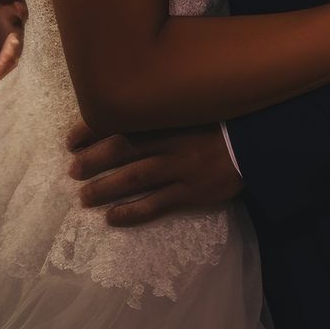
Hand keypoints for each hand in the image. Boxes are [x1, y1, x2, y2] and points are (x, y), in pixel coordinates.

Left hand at [67, 121, 241, 227]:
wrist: (259, 146)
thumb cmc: (221, 126)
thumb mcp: (190, 110)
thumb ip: (162, 112)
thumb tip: (122, 114)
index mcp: (168, 118)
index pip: (122, 121)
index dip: (93, 130)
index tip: (70, 139)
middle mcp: (171, 141)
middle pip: (122, 149)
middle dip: (93, 160)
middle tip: (72, 170)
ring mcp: (181, 168)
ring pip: (135, 178)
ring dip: (106, 188)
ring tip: (84, 197)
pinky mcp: (192, 193)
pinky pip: (156, 204)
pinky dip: (132, 212)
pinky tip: (112, 218)